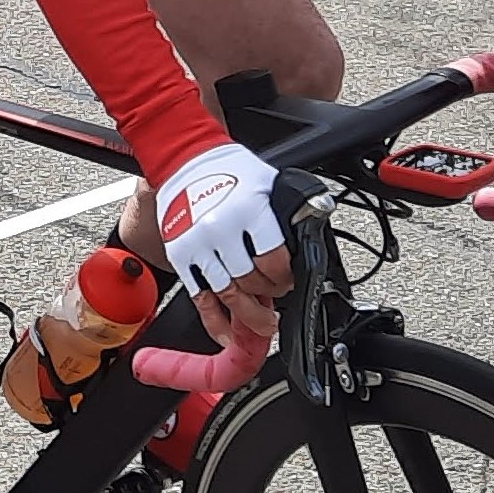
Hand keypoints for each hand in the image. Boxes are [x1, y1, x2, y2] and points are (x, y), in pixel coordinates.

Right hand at [158, 141, 294, 348]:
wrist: (185, 158)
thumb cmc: (229, 168)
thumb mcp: (268, 182)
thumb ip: (286, 212)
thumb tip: (311, 232)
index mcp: (249, 210)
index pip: (274, 261)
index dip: (286, 278)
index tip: (289, 280)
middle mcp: (222, 230)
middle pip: (252, 282)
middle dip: (270, 296)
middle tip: (278, 298)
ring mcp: (199, 245)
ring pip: (228, 294)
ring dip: (248, 315)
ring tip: (263, 324)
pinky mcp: (181, 255)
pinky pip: (200, 297)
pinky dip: (215, 321)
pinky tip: (228, 334)